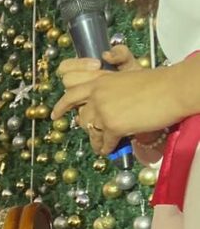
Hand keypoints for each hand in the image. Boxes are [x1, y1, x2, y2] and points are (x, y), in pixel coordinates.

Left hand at [52, 46, 179, 154]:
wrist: (173, 89)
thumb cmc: (157, 82)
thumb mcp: (127, 77)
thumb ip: (112, 87)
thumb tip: (104, 103)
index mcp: (100, 81)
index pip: (72, 93)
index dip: (61, 105)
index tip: (54, 115)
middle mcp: (97, 95)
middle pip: (82, 116)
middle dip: (86, 126)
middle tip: (92, 133)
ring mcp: (103, 111)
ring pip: (92, 131)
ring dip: (97, 141)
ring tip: (100, 147)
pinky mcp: (113, 125)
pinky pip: (105, 141)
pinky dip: (107, 148)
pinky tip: (109, 151)